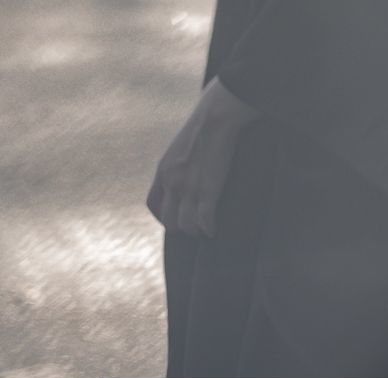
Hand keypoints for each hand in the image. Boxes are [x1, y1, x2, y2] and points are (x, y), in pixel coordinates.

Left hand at [147, 78, 257, 236]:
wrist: (215, 117)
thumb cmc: (203, 127)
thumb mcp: (179, 146)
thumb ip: (177, 164)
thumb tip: (183, 173)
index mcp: (163, 171)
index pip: (153, 204)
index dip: (162, 217)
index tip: (175, 219)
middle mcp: (172, 182)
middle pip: (168, 221)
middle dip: (180, 228)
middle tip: (194, 226)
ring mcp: (189, 188)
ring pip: (186, 226)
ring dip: (196, 231)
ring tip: (205, 229)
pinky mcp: (207, 190)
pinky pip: (204, 221)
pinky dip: (209, 229)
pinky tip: (214, 229)